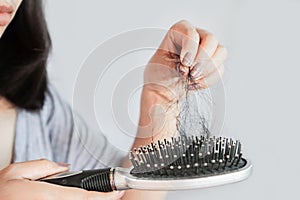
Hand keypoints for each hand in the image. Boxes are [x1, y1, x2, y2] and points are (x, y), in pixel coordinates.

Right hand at [0, 159, 124, 199]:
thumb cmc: (0, 196)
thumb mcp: (15, 173)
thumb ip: (43, 166)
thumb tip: (64, 167)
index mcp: (47, 197)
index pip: (85, 197)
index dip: (106, 196)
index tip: (118, 192)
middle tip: (112, 194)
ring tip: (98, 195)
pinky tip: (80, 198)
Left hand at [138, 20, 226, 141]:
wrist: (165, 94)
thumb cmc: (159, 79)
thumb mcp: (159, 65)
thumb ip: (175, 60)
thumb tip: (190, 61)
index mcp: (177, 34)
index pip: (189, 30)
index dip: (190, 46)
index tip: (184, 62)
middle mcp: (194, 39)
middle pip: (211, 39)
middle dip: (202, 59)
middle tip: (191, 72)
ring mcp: (206, 51)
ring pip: (221, 52)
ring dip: (208, 69)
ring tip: (193, 78)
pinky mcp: (213, 65)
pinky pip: (220, 69)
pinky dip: (209, 79)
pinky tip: (196, 83)